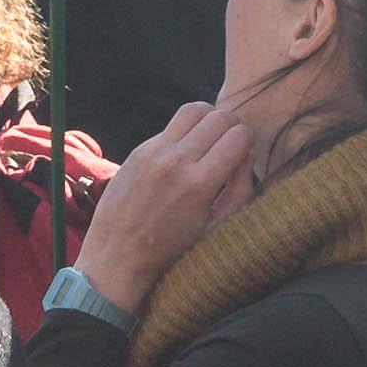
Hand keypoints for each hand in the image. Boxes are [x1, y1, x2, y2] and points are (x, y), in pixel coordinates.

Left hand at [68, 99, 257, 313]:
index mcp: (200, 183)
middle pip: (220, 117)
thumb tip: (248, 154)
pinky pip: (171, 125)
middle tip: (229, 145)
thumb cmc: (171, 249)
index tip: (243, 154)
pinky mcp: (138, 150)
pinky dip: (185, 132)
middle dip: (232, 128)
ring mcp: (154, 152)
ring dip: (208, 119)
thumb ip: (240, 189)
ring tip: (208, 140)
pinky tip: (183, 153)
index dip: (248, 142)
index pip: (239, 135)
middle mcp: (176, 161)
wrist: (117, 257)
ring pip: (195, 109)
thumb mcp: (215, 227)